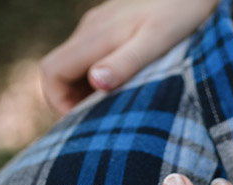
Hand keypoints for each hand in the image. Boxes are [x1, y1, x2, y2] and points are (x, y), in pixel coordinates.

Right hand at [41, 0, 219, 113]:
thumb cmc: (181, 13)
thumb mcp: (156, 42)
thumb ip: (125, 63)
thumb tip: (96, 82)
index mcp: (96, 35)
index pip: (52, 71)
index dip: (58, 102)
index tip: (83, 122)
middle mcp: (90, 29)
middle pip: (57, 70)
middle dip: (68, 100)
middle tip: (97, 123)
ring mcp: (99, 26)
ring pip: (74, 64)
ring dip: (82, 91)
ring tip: (112, 111)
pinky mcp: (111, 26)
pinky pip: (90, 56)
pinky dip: (95, 78)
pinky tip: (123, 90)